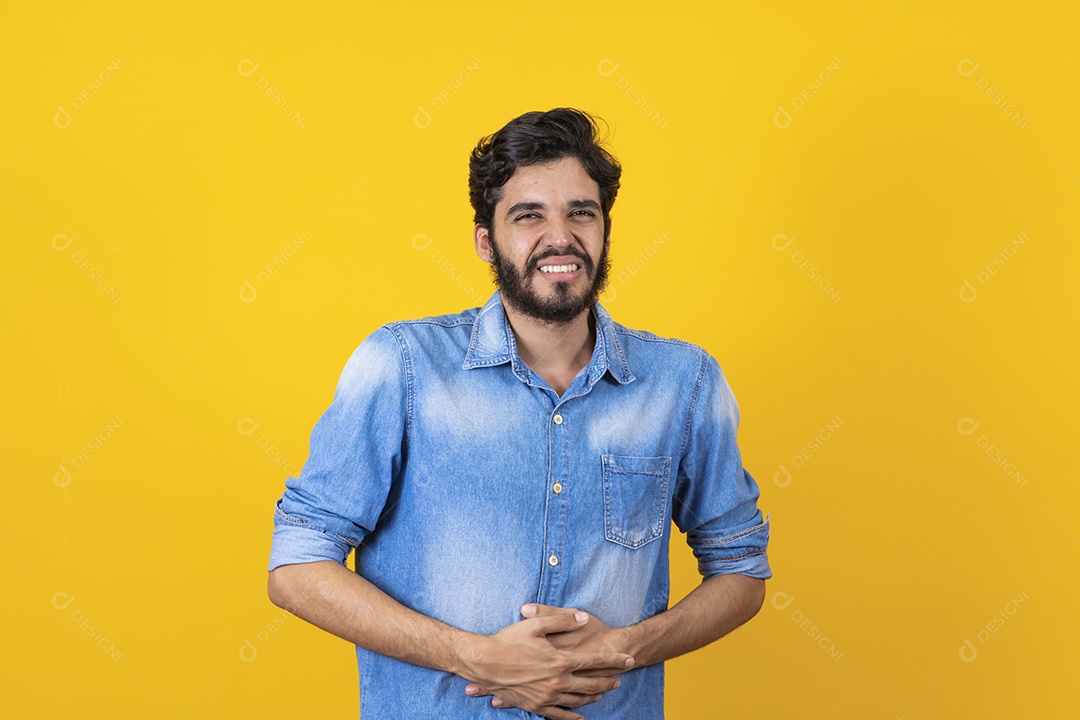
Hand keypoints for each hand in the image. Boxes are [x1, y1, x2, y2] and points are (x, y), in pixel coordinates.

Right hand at [459, 607, 634, 719]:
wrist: (484, 663)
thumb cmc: (509, 640)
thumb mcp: (536, 624)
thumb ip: (563, 620)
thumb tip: (584, 619)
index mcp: (560, 661)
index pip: (594, 662)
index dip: (614, 661)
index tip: (629, 660)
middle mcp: (557, 682)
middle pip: (590, 684)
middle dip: (607, 681)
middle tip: (619, 679)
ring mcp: (547, 696)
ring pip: (578, 700)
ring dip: (593, 697)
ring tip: (603, 693)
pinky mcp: (536, 706)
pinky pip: (559, 715)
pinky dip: (572, 717)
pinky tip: (581, 717)